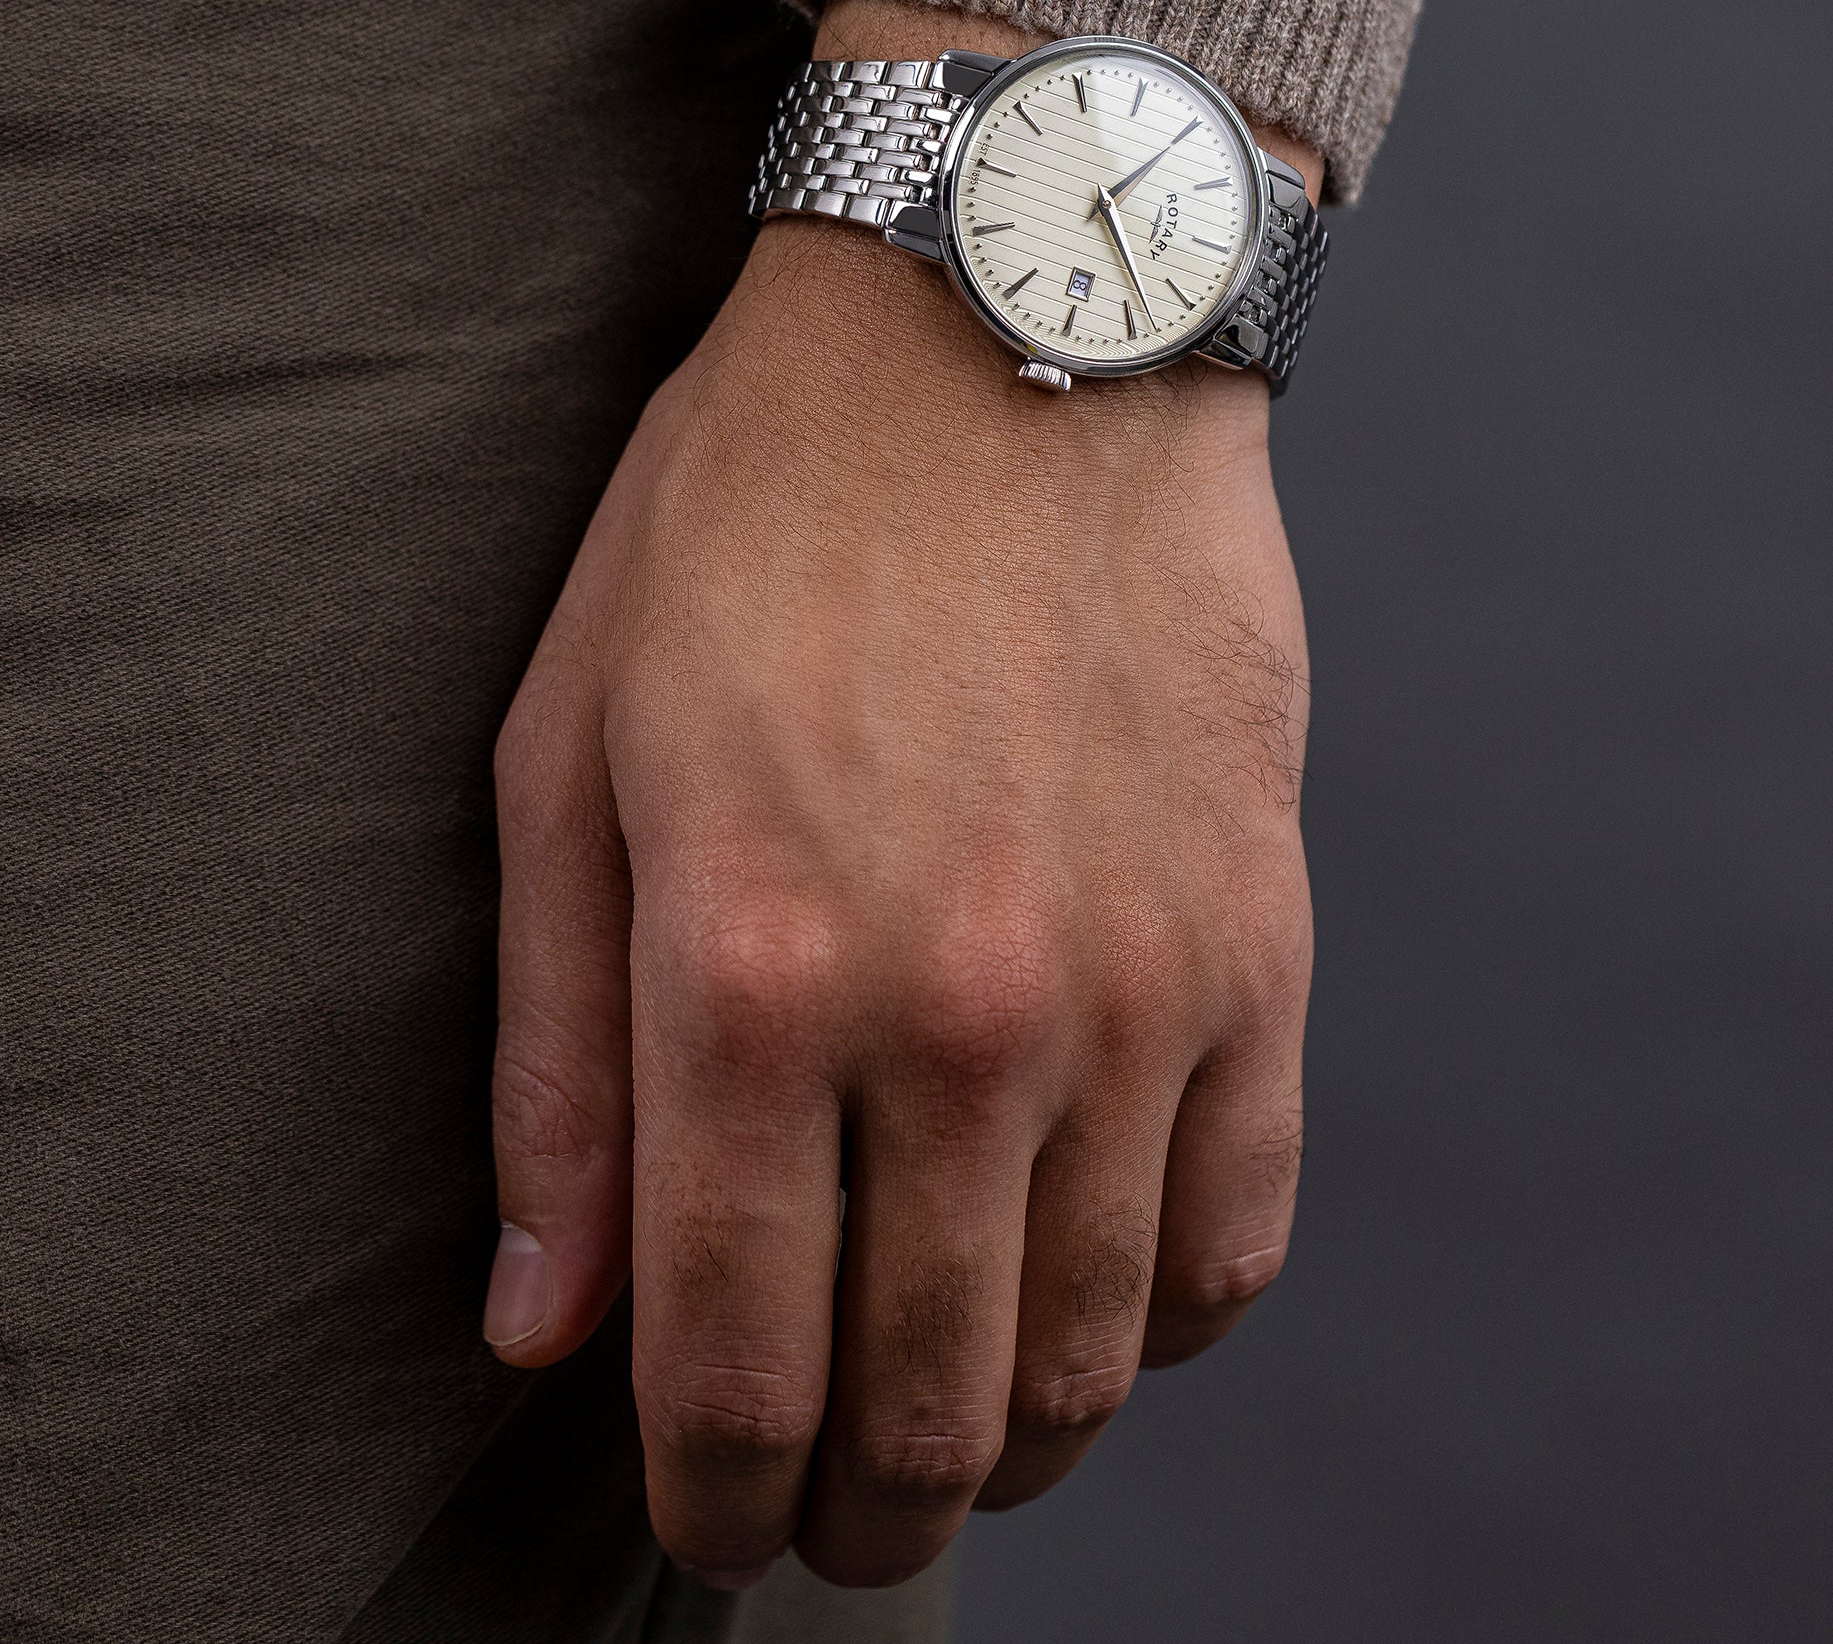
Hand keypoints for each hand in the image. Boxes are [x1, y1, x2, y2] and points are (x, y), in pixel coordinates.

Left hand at [483, 0, 1319, 1591]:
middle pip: (928, 1403)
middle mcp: (964, 1014)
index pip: (731, 1361)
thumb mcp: (575, 754)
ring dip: (1012, 1449)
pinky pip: (1236, 1230)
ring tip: (956, 1438)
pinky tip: (1096, 1304)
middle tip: (829, 1522)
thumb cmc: (761, 520)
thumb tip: (547, 1328)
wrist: (1011, 335)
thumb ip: (553, 1062)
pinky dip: (1161, 1326)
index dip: (712, 1495)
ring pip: (1091, 1354)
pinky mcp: (1259, 941)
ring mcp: (1141, 985)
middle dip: (859, 1518)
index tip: (708, 1521)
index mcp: (752, 971)